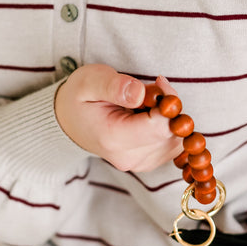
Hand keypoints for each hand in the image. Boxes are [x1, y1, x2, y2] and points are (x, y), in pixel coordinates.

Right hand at [55, 65, 182, 171]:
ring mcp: (141, 164)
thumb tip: (139, 93)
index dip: (168, 101)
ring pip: (176, 140)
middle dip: (169, 108)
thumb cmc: (80, 98)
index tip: (158, 82)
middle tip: (149, 91)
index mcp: (114, 139)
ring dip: (169, 118)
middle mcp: (130, 157)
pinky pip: (173, 145)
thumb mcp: (89, 81)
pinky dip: (167, 127)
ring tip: (144, 105)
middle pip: (172, 133)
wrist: (70, 122)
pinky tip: (148, 117)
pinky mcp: (149, 162)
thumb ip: (114, 86)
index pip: (161, 126)